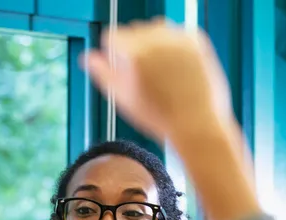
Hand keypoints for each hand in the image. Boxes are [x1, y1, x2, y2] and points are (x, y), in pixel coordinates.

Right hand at [82, 19, 233, 143]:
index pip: (112, 36)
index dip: (114, 52)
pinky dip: (176, 44)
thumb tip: (87, 58)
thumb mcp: (123, 99)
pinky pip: (179, 33)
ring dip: (155, 42)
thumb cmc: (161, 118)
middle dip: (135, 46)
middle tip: (145, 73)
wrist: (198, 125)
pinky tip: (177, 66)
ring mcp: (178, 39)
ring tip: (162, 70)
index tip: (122, 64)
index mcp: (134, 54)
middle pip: (134, 30)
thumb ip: (102, 74)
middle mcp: (156, 41)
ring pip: (156, 28)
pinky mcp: (197, 41)